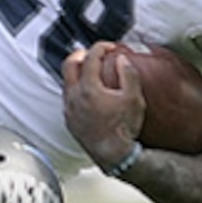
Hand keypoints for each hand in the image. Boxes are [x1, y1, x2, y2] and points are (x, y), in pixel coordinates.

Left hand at [62, 43, 145, 172]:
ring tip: (90, 72)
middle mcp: (74, 97)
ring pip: (66, 82)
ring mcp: (69, 110)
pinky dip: (75, 89)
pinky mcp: (69, 121)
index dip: (101, 47)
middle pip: (69, 64)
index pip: (91, 57)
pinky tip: (87, 93)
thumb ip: (129, 74)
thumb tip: (122, 59)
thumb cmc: (124, 128)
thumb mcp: (134, 98)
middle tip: (92, 53)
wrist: (115, 155)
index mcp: (89, 88)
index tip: (110, 47)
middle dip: (81, 54)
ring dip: (77, 73)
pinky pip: (68, 98)